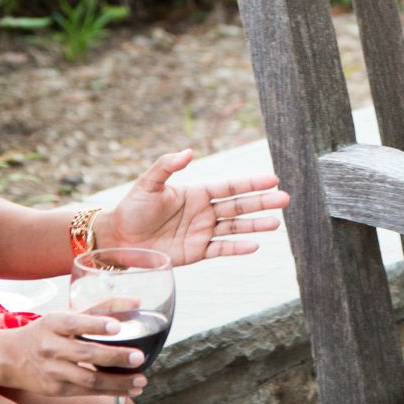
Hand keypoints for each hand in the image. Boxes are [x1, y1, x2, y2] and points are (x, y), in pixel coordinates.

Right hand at [0, 311, 150, 396]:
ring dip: (118, 382)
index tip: (117, 326)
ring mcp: (53, 371)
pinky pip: (87, 392)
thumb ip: (99, 309)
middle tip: (138, 357)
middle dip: (114, 356)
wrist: (11, 358)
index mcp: (53, 323)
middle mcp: (51, 347)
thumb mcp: (65, 315)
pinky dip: (111, 392)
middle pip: (85, 353)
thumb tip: (136, 302)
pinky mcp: (57, 390)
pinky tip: (129, 390)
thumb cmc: (45, 332)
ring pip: (88, 379)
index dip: (96, 324)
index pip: (75, 322)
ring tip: (140, 380)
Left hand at [99, 149, 289, 266]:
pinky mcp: (196, 252)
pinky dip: (237, 248)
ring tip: (276, 223)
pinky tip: (254, 245)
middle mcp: (203, 212)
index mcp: (196, 192)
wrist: (119, 238)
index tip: (273, 179)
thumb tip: (188, 152)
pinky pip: (221, 249)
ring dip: (255, 225)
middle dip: (262, 202)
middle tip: (285, 199)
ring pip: (235, 228)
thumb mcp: (148, 183)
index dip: (251, 183)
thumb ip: (167, 166)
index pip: (230, 187)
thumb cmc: (132, 207)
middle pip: (239, 206)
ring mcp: (202, 232)